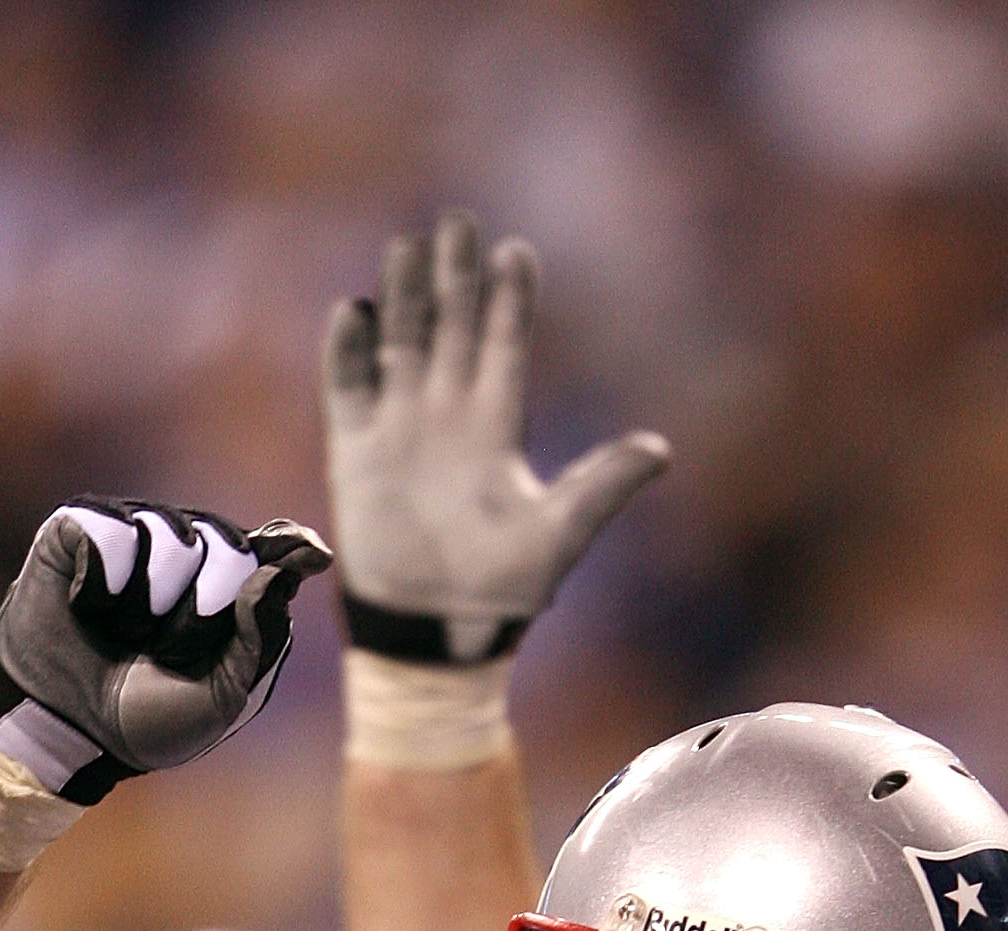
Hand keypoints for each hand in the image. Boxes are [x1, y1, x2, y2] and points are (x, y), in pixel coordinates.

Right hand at [0, 500, 330, 800]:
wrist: (75, 734)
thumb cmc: (152, 720)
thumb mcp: (226, 697)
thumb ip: (263, 639)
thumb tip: (281, 573)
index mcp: (228, 590)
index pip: (270, 549)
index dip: (287, 550)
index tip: (315, 556)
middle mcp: (185, 552)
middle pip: (225, 540)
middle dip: (206, 603)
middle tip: (172, 650)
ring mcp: (133, 537)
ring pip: (167, 531)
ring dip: (150, 601)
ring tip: (126, 634)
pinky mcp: (79, 530)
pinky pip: (109, 527)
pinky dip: (105, 578)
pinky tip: (90, 607)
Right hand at [322, 209, 668, 664]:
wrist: (436, 631)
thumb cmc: (502, 590)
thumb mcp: (560, 534)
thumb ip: (603, 486)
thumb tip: (660, 451)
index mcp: (496, 427)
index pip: (503, 345)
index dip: (508, 300)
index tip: (515, 251)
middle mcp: (448, 416)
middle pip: (449, 327)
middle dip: (453, 276)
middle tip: (459, 221)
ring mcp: (400, 428)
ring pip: (400, 343)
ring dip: (402, 296)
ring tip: (408, 246)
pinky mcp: (356, 449)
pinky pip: (347, 386)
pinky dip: (348, 350)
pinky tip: (356, 311)